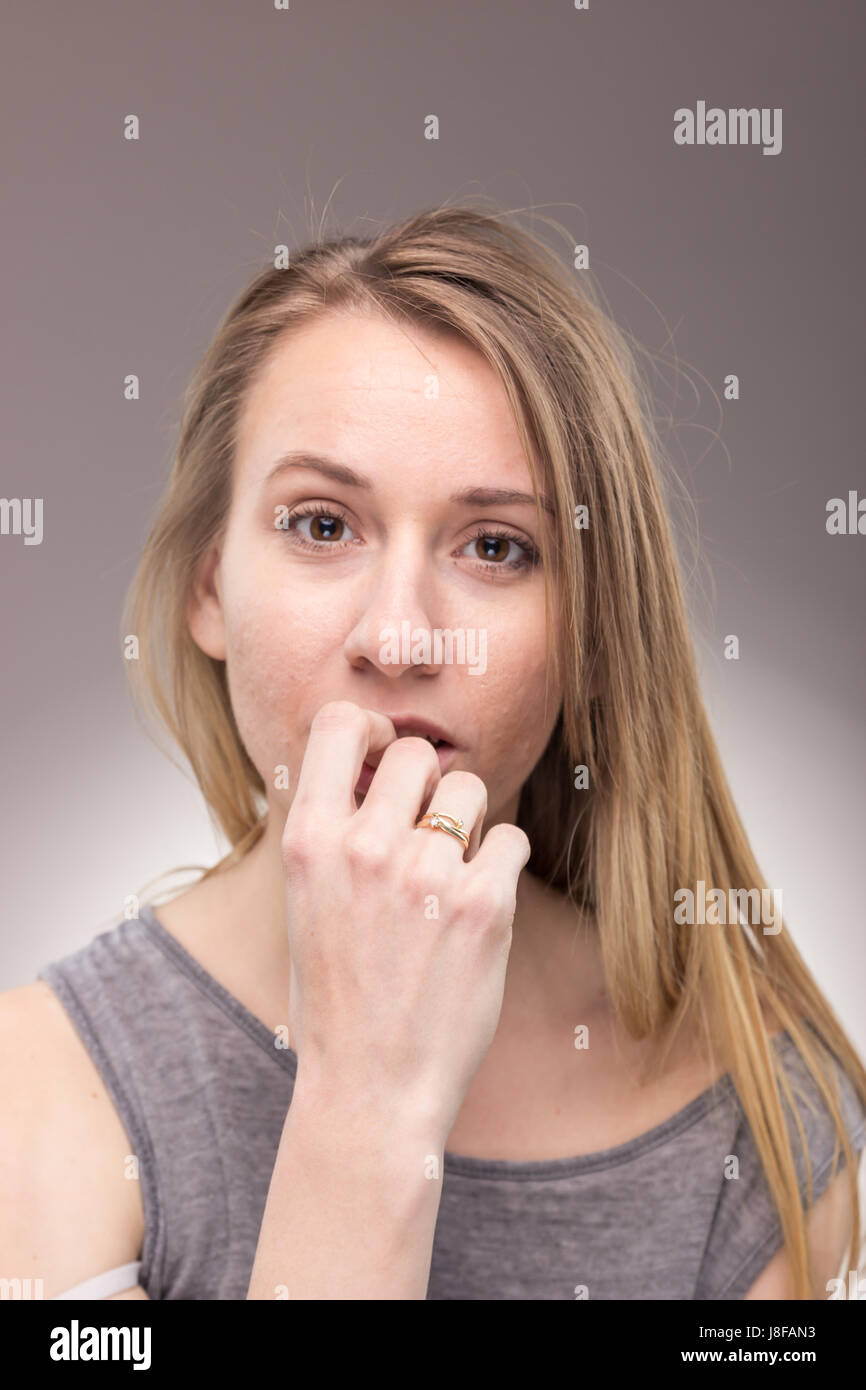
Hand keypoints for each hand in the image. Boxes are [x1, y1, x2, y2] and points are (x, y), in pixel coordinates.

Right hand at [281, 699, 530, 1143]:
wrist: (371, 1089)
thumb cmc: (338, 997)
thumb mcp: (307, 902)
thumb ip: (336, 831)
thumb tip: (378, 765)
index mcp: (309, 840)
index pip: (339, 722)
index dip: (370, 730)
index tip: (382, 759)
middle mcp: (363, 845)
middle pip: (416, 753)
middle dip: (427, 786)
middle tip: (426, 834)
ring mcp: (425, 873)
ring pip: (470, 790)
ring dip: (468, 823)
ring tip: (449, 877)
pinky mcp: (483, 904)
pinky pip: (510, 839)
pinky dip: (501, 865)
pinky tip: (477, 906)